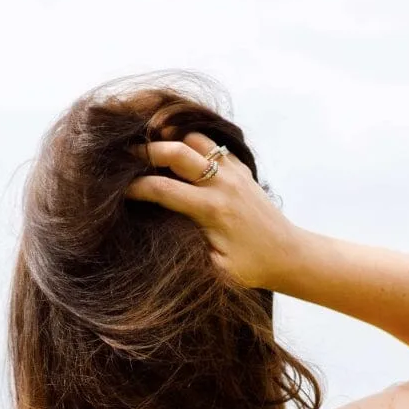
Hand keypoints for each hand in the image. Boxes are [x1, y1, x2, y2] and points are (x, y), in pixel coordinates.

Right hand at [124, 131, 298, 291]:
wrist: (288, 255)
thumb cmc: (251, 268)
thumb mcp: (216, 270)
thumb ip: (188, 251)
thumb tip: (157, 235)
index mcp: (211, 210)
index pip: (163, 189)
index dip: (136, 188)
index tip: (119, 191)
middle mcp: (222, 184)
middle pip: (177, 152)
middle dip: (147, 151)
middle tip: (125, 154)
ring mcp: (234, 173)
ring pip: (196, 140)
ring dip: (173, 139)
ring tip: (151, 142)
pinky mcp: (242, 170)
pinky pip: (213, 145)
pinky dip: (193, 141)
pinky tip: (180, 148)